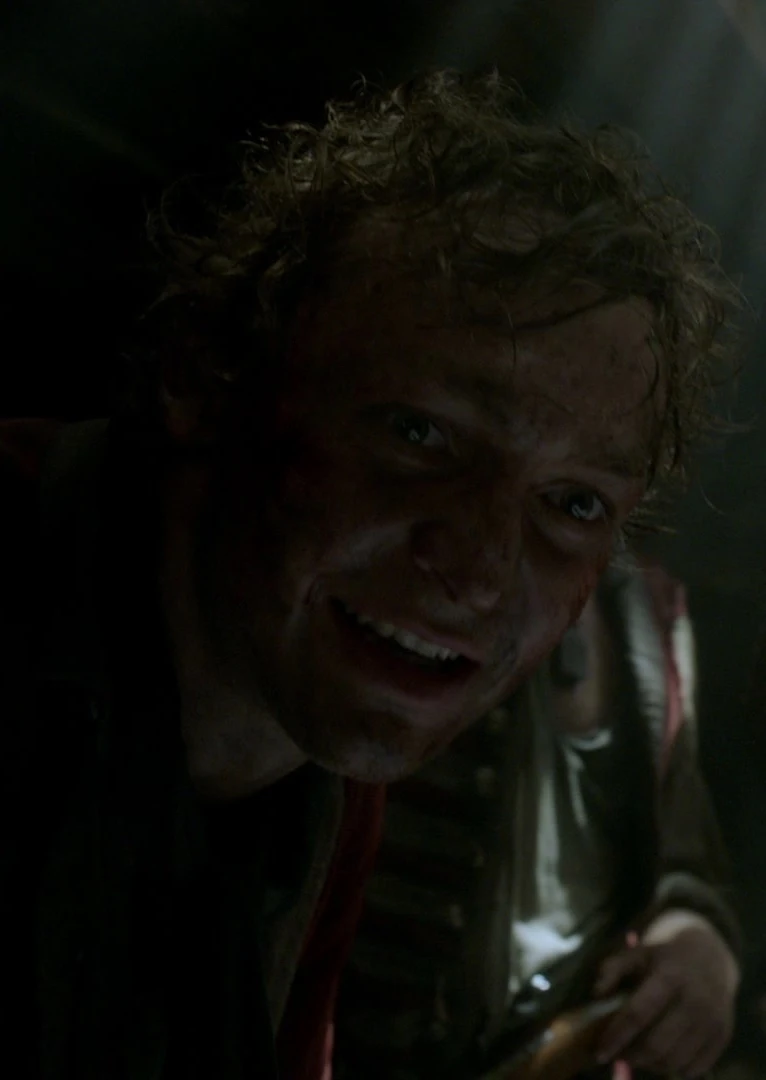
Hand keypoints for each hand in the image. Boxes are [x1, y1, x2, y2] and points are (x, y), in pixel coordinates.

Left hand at [593, 910, 738, 1075]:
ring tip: (637, 1055)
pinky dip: (674, 1069)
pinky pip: (695, 1068)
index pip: (638, 1014)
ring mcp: (712, 1020)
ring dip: (651, 1065)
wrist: (709, 955)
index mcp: (670, 976)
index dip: (616, 1036)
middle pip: (657, 1044)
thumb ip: (612, 969)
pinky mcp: (723, 1036)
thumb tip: (596, 995)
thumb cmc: (664, 957)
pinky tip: (661, 1057)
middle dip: (632, 1056)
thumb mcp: (636, 954)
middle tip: (618, 1055)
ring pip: (675, 1061)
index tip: (600, 1052)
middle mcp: (695, 1000)